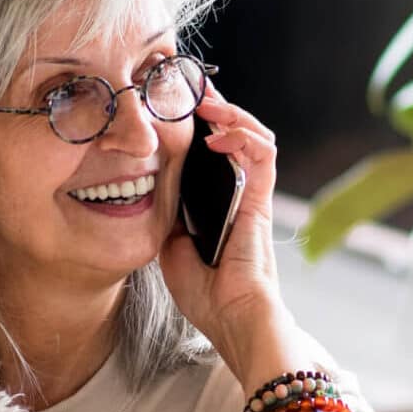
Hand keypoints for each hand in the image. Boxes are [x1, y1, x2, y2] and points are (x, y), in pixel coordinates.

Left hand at [158, 81, 288, 363]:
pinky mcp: (261, 202)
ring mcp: (253, 196)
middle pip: (235, 137)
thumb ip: (168, 220)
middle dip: (215, 109)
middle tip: (189, 90)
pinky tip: (217, 134)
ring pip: (254, 137)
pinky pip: (262, 155)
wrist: (233, 321)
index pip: (214, 153)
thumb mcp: (172, 250)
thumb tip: (149, 196)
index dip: (199, 127)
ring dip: (232, 113)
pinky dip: (243, 136)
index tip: (174, 108)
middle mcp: (240, 195)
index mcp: (220, 205)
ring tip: (207, 102)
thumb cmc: (208, 297)